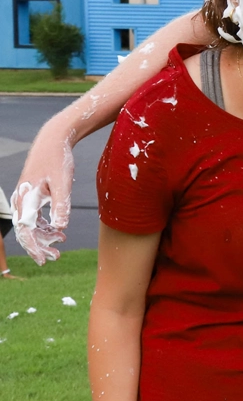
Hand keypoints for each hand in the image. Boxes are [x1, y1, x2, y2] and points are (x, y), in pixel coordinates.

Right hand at [13, 122, 75, 264]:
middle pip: (26, 231)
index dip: (34, 247)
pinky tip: (58, 233)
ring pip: (30, 225)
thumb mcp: (62, 183)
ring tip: (59, 248)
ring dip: (43, 238)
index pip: (26, 230)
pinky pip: (34, 217)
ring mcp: (25, 198)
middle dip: (39, 246)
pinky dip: (45, 227)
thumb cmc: (58, 159)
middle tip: (54, 258)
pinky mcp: (32, 195)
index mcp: (26, 198)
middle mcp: (21, 199)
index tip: (44, 260)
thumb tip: (61, 226)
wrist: (53, 140)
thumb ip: (61, 205)